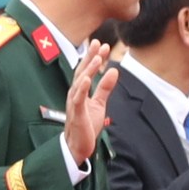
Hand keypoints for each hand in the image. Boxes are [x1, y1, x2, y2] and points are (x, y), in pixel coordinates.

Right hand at [60, 39, 122, 166]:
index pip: (87, 70)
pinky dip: (82, 88)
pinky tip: (87, 78)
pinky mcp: (76, 114)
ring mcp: (74, 103)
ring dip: (88, 69)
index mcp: (80, 91)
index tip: (103, 45)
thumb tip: (114, 71)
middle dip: (90, 57)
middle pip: (82, 72)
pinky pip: (78, 99)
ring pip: (80, 82)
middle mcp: (75, 94)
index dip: (94, 57)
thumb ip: (105, 88)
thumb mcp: (99, 104)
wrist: (77, 147)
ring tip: (98, 57)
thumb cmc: (86, 125)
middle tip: (98, 42)